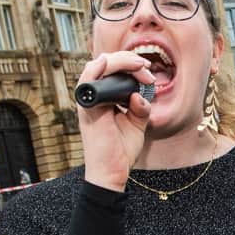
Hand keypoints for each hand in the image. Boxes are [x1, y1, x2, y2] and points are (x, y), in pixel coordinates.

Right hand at [76, 52, 156, 190]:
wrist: (112, 172)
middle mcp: (94, 98)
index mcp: (104, 100)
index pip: (112, 72)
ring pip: (97, 67)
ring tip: (139, 67)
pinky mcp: (88, 108)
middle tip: (146, 68)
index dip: (130, 66)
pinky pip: (87, 80)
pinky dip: (97, 68)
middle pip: (105, 65)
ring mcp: (89, 102)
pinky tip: (109, 63)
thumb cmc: (121, 151)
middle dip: (128, 61)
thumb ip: (140, 106)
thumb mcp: (137, 124)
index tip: (148, 73)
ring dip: (120, 62)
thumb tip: (139, 94)